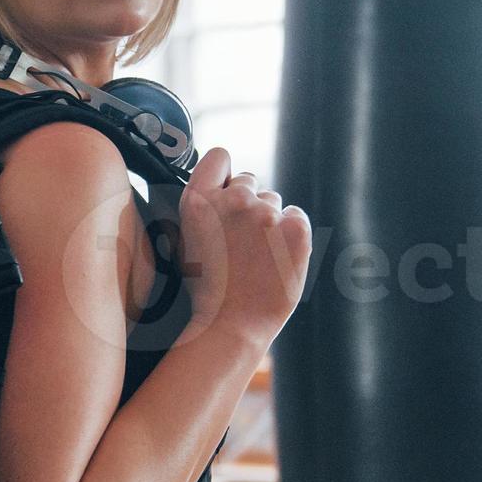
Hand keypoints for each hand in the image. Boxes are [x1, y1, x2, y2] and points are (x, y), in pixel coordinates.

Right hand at [178, 147, 311, 356]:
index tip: (224, 191)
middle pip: (248, 180)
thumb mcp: (184, 240)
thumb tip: (220, 184)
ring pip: (273, 200)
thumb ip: (201, 206)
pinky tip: (276, 256)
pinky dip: (291, 233)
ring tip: (256, 255)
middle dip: (246, 202)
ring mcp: (267, 214)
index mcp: (198, 201)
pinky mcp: (297, 229)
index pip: (219, 156)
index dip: (223, 174)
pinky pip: (296, 215)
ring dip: (268, 220)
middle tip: (239, 239)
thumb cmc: (207, 288)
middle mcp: (233, 201)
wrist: (232, 325)